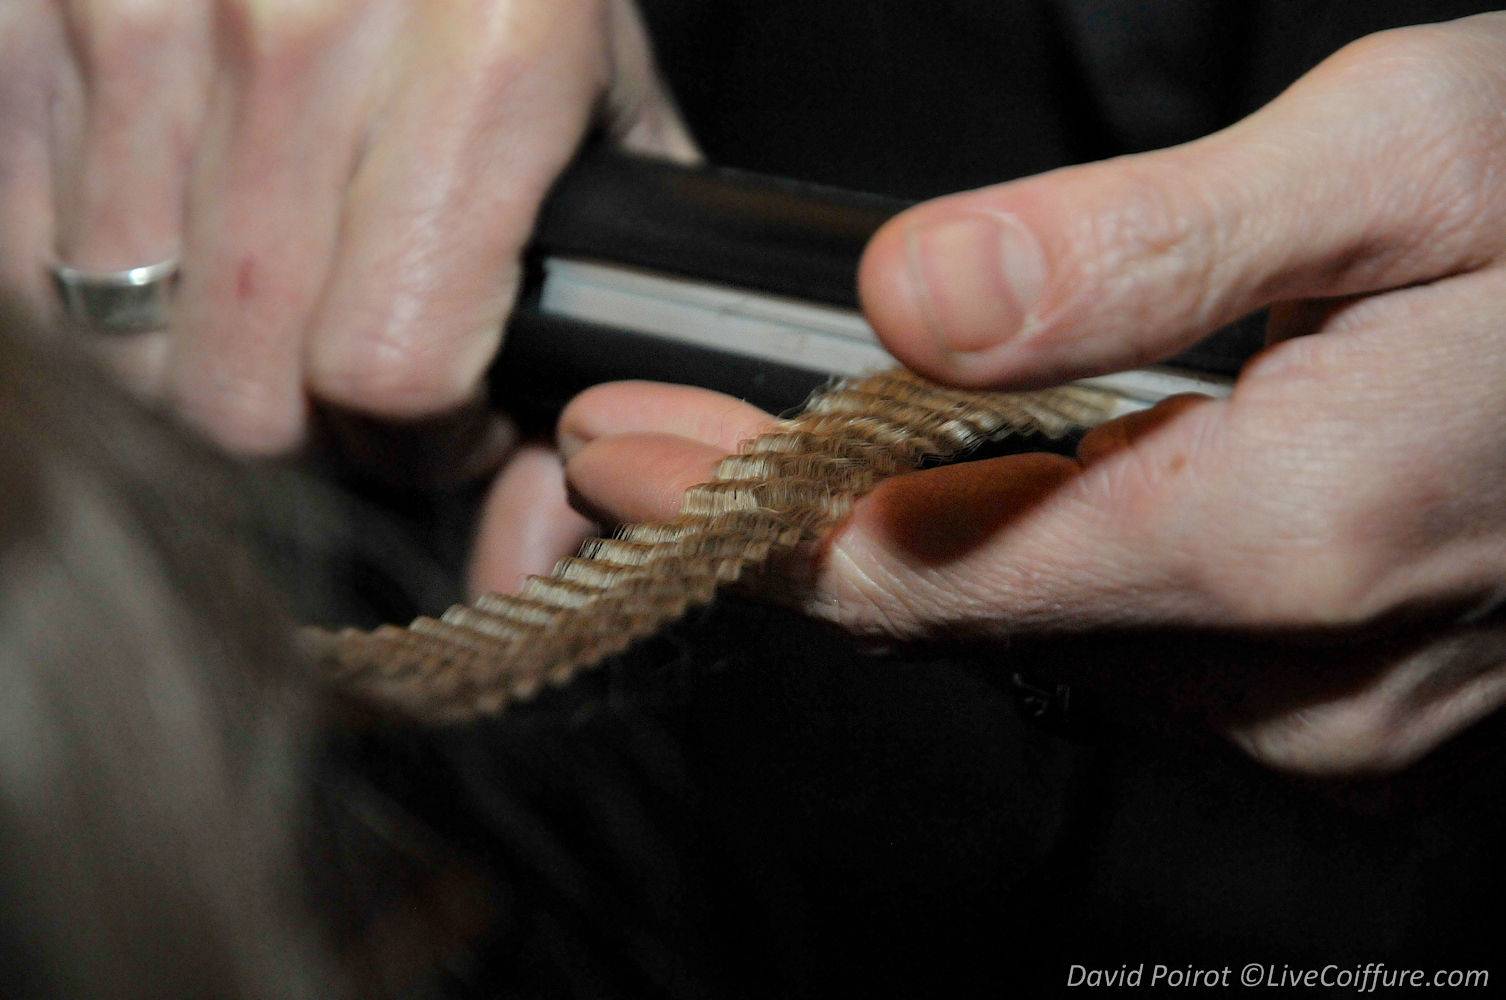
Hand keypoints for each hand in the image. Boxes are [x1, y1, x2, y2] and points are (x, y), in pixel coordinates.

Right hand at [0, 0, 695, 454]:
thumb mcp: (607, 111)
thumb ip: (612, 314)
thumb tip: (541, 532)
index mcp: (486, 55)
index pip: (396, 373)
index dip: (428, 433)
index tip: (444, 405)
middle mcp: (296, 25)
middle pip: (243, 393)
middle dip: (310, 423)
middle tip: (350, 365)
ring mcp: (136, 8)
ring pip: (121, 346)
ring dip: (198, 360)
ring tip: (266, 289)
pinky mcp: (23, 12)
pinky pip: (21, 267)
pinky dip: (92, 293)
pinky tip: (172, 236)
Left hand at [548, 13, 1505, 775]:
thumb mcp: (1403, 157)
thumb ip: (1143, 251)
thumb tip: (916, 297)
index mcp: (1291, 535)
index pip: (924, 566)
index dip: (746, 514)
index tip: (620, 451)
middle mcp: (1304, 665)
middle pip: (958, 615)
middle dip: (792, 532)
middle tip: (653, 446)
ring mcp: (1338, 700)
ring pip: (1041, 634)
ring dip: (913, 545)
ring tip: (786, 453)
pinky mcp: (1364, 689)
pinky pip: (1136, 641)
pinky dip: (1037, 563)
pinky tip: (1003, 484)